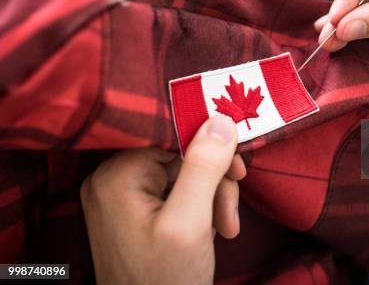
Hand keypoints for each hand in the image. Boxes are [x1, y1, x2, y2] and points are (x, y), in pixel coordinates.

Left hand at [80, 116, 245, 284]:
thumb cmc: (165, 281)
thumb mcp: (191, 223)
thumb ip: (204, 168)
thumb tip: (220, 118)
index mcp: (116, 176)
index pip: (172, 137)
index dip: (210, 148)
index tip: (238, 169)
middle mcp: (113, 180)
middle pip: (182, 158)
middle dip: (214, 184)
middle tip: (229, 215)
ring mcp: (124, 197)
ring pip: (184, 175)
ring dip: (212, 199)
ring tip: (224, 228)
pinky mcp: (137, 212)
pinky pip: (177, 193)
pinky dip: (200, 209)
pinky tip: (211, 231)